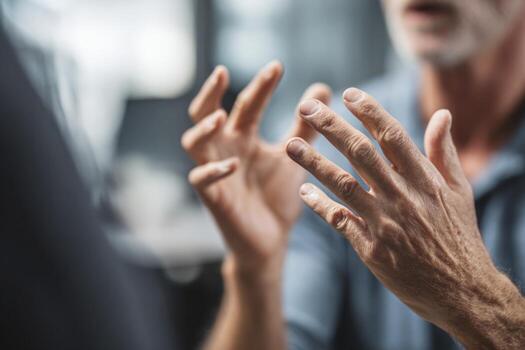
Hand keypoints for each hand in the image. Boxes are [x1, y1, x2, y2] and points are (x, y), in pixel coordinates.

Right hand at [182, 61, 330, 273]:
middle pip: (204, 112)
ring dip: (203, 129)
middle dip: (211, 92)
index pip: (247, 104)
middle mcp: (224, 149)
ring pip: (193, 142)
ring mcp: (214, 172)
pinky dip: (214, 170)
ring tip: (220, 117)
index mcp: (242, 137)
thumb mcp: (294, 156)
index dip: (260, 85)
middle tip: (222, 72)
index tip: (278, 66)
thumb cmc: (277, 196)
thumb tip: (321, 87)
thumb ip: (304, 126)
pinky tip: (232, 164)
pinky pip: (201, 179)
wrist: (271, 239)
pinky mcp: (212, 197)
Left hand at [285, 88, 523, 347]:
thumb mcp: (460, 192)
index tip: (348, 93)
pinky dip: (319, 205)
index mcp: (425, 179)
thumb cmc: (460, 236)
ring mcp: (384, 223)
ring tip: (290, 145)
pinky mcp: (370, 248)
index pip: (392, 135)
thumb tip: (442, 114)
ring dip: (313, 163)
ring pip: (342, 184)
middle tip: (305, 107)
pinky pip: (338, 221)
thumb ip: (445, 152)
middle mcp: (402, 197)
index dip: (369, 111)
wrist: (461, 291)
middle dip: (331, 127)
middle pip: (360, 153)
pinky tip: (303, 192)